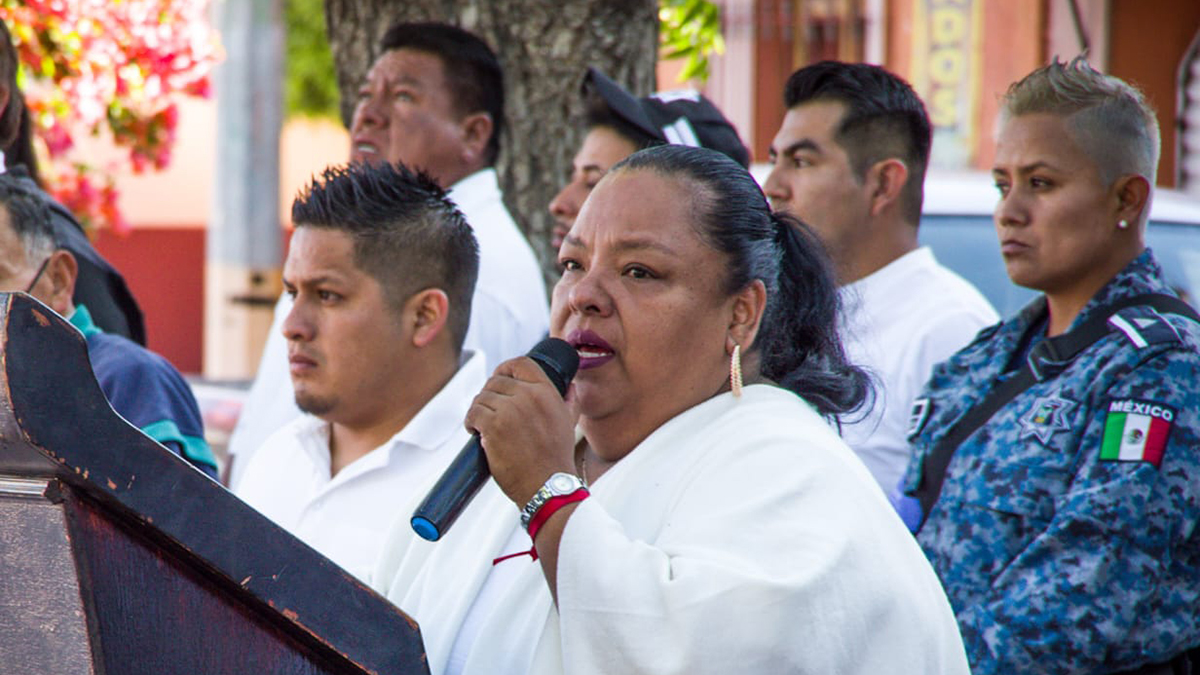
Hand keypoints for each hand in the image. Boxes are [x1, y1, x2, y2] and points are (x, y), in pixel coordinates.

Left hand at [465, 356, 579, 504]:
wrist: (547, 485)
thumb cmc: (556, 457)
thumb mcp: (569, 421)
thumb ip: (569, 399)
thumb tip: (569, 384)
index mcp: (546, 392)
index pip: (520, 363)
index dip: (505, 368)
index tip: (498, 379)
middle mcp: (528, 396)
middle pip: (496, 381)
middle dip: (489, 395)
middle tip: (490, 412)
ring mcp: (509, 410)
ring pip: (482, 397)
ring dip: (479, 410)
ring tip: (482, 425)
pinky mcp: (493, 426)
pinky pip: (473, 413)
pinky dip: (471, 422)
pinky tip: (476, 432)